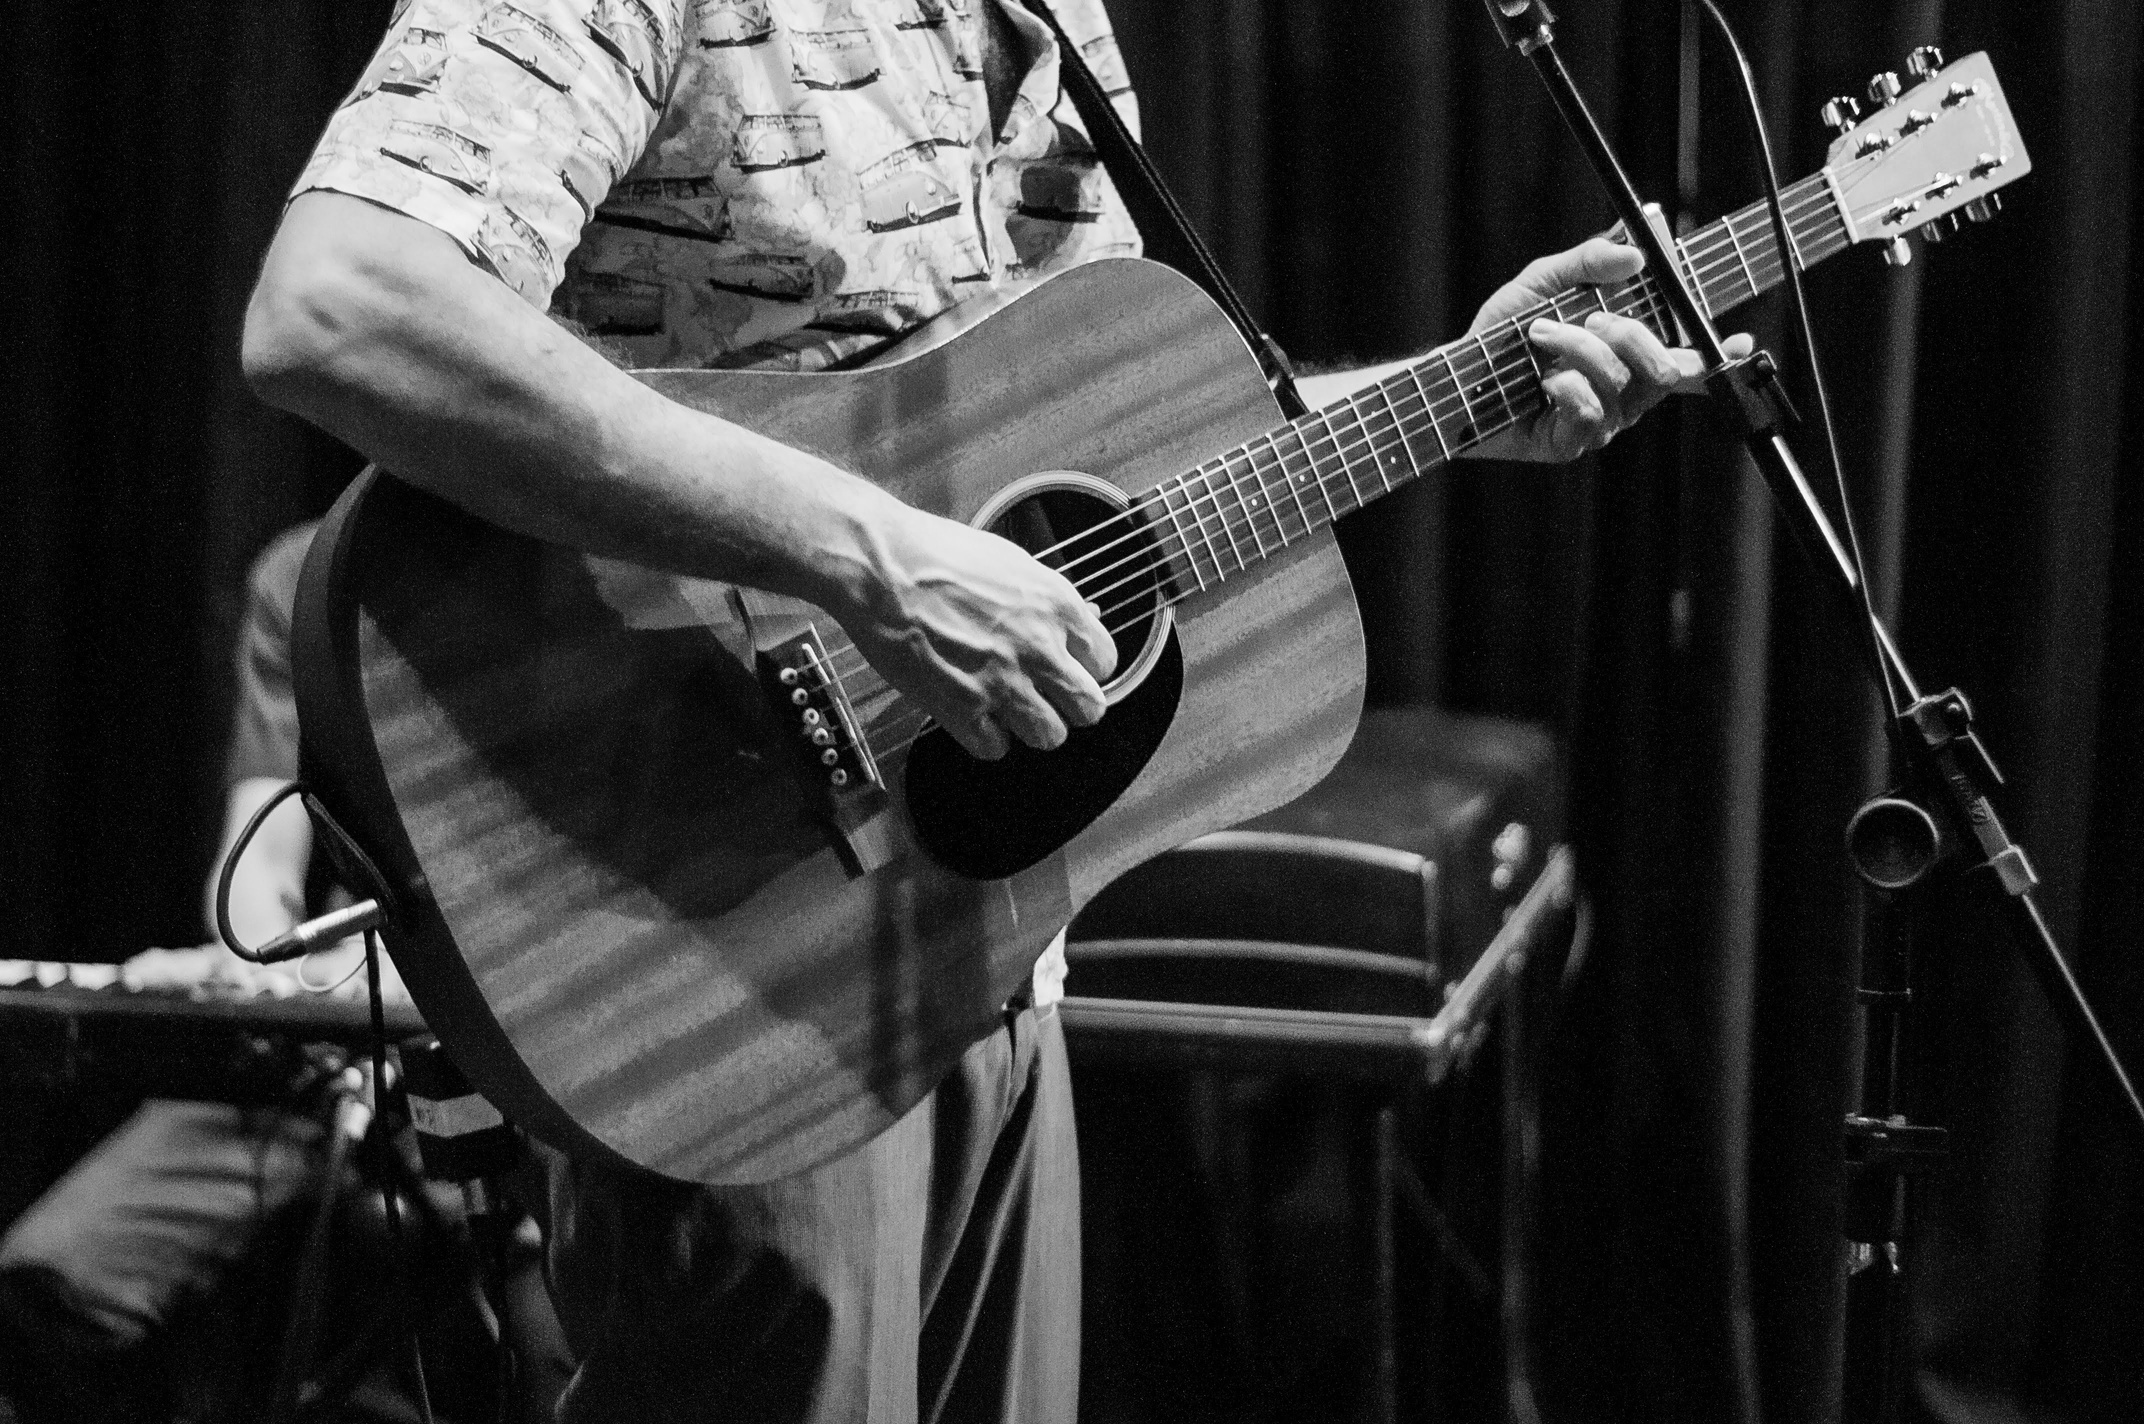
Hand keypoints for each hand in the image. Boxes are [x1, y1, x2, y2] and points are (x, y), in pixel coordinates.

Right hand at [833, 502, 1117, 759]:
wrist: (880, 566)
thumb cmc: (937, 554)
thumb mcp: (1011, 562)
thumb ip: (1050, 600)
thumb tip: (1086, 616)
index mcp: (1057, 605)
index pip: (1106, 661)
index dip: (1086, 667)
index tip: (1068, 666)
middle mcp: (1038, 647)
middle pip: (1090, 708)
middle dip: (1071, 705)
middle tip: (1048, 696)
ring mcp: (1001, 681)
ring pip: (1050, 736)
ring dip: (1030, 725)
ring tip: (1008, 706)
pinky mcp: (961, 707)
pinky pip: (994, 748)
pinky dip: (984, 736)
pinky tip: (971, 712)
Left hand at [1466, 238, 1752, 462]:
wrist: (1453, 377)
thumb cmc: (1501, 334)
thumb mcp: (1544, 282)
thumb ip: (1589, 261)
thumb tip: (1636, 250)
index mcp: (1629, 356)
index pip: (1688, 359)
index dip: (1719, 354)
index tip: (1739, 340)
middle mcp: (1625, 392)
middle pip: (1666, 369)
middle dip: (1632, 334)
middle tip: (1591, 317)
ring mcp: (1602, 422)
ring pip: (1623, 384)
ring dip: (1580, 349)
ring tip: (1539, 336)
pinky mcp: (1572, 443)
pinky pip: (1592, 413)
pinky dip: (1566, 385)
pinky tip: (1541, 379)